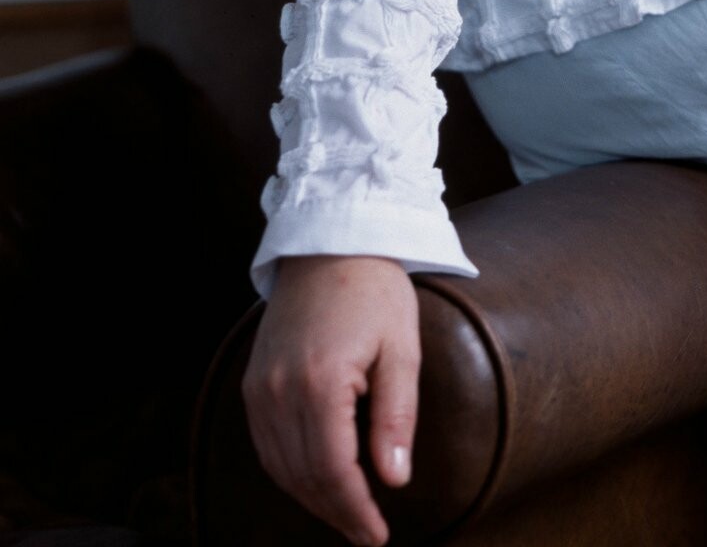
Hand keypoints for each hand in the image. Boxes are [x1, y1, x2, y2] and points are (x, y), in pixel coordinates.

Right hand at [242, 254, 420, 546]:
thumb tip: (394, 480)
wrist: (331, 243)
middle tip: (367, 533)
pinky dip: (290, 472)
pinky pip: (267, 445)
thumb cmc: (376, 291)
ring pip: (280, 468)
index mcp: (320, 382)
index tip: (379, 536)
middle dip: (336, 512)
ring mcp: (259, 388)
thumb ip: (396, 417)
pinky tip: (317, 480)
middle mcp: (279, 391)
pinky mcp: (253, 382)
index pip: (333, 471)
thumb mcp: (401, 349)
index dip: (355, 511)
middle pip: (303, 477)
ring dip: (312, 498)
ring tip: (347, 514)